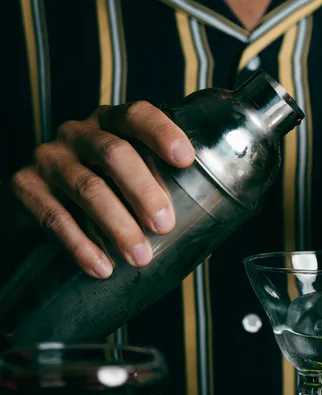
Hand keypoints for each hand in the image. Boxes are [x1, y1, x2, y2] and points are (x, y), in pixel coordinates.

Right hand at [10, 101, 194, 277]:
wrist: (42, 204)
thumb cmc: (105, 191)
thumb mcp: (132, 181)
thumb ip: (166, 197)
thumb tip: (210, 246)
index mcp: (113, 124)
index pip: (138, 115)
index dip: (162, 133)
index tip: (186, 160)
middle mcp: (80, 133)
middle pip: (114, 153)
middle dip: (143, 191)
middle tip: (165, 225)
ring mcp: (50, 157)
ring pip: (88, 188)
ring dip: (117, 225)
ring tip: (140, 257)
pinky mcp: (26, 186)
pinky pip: (54, 216)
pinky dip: (80, 244)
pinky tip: (101, 267)